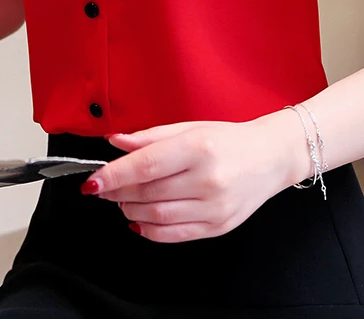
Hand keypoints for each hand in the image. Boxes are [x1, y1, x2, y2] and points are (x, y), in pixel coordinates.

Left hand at [84, 111, 310, 242]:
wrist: (271, 158)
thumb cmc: (229, 139)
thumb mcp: (190, 128)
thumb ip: (150, 136)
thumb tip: (115, 142)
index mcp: (198, 148)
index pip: (145, 165)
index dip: (113, 175)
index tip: (92, 181)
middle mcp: (208, 179)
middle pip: (147, 193)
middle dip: (117, 193)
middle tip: (104, 187)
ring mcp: (214, 207)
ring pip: (156, 217)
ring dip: (129, 210)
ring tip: (122, 199)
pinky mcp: (218, 227)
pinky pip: (174, 235)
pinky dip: (148, 231)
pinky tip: (138, 220)